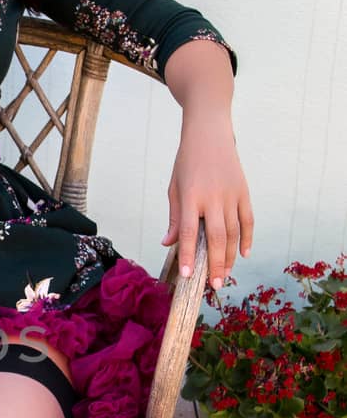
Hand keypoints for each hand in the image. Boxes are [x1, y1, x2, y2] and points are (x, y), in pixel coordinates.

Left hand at [161, 117, 253, 286]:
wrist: (209, 133)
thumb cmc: (187, 162)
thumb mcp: (174, 187)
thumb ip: (175, 217)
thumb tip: (169, 244)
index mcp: (191, 196)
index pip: (188, 232)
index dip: (187, 255)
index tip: (187, 275)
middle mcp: (213, 197)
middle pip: (216, 237)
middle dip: (214, 263)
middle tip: (213, 284)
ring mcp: (231, 194)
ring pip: (233, 232)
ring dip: (229, 256)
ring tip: (224, 275)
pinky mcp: (244, 191)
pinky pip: (248, 220)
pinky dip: (247, 238)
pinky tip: (243, 254)